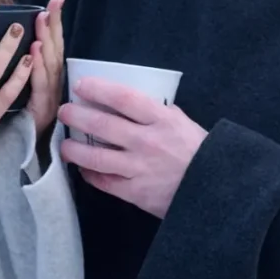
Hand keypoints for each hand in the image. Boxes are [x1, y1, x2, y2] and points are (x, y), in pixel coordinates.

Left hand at [25, 0, 66, 153]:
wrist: (22, 156)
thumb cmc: (16, 124)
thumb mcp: (21, 91)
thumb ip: (21, 67)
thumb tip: (25, 40)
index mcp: (46, 79)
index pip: (52, 44)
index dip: (54, 22)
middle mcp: (51, 87)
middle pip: (55, 51)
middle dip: (54, 26)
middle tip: (51, 5)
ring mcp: (48, 100)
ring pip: (49, 68)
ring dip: (46, 42)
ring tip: (42, 21)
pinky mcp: (39, 113)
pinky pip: (38, 89)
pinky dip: (37, 69)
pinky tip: (35, 52)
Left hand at [56, 78, 206, 218]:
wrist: (215, 189)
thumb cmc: (201, 153)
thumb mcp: (184, 124)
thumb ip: (160, 113)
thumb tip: (136, 105)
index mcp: (161, 119)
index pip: (122, 98)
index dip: (97, 89)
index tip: (81, 85)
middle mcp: (146, 141)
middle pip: (102, 125)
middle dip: (77, 116)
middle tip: (64, 112)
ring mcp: (139, 168)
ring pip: (96, 158)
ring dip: (74, 150)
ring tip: (65, 145)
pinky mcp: (135, 193)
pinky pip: (104, 182)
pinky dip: (90, 175)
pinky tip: (84, 169)